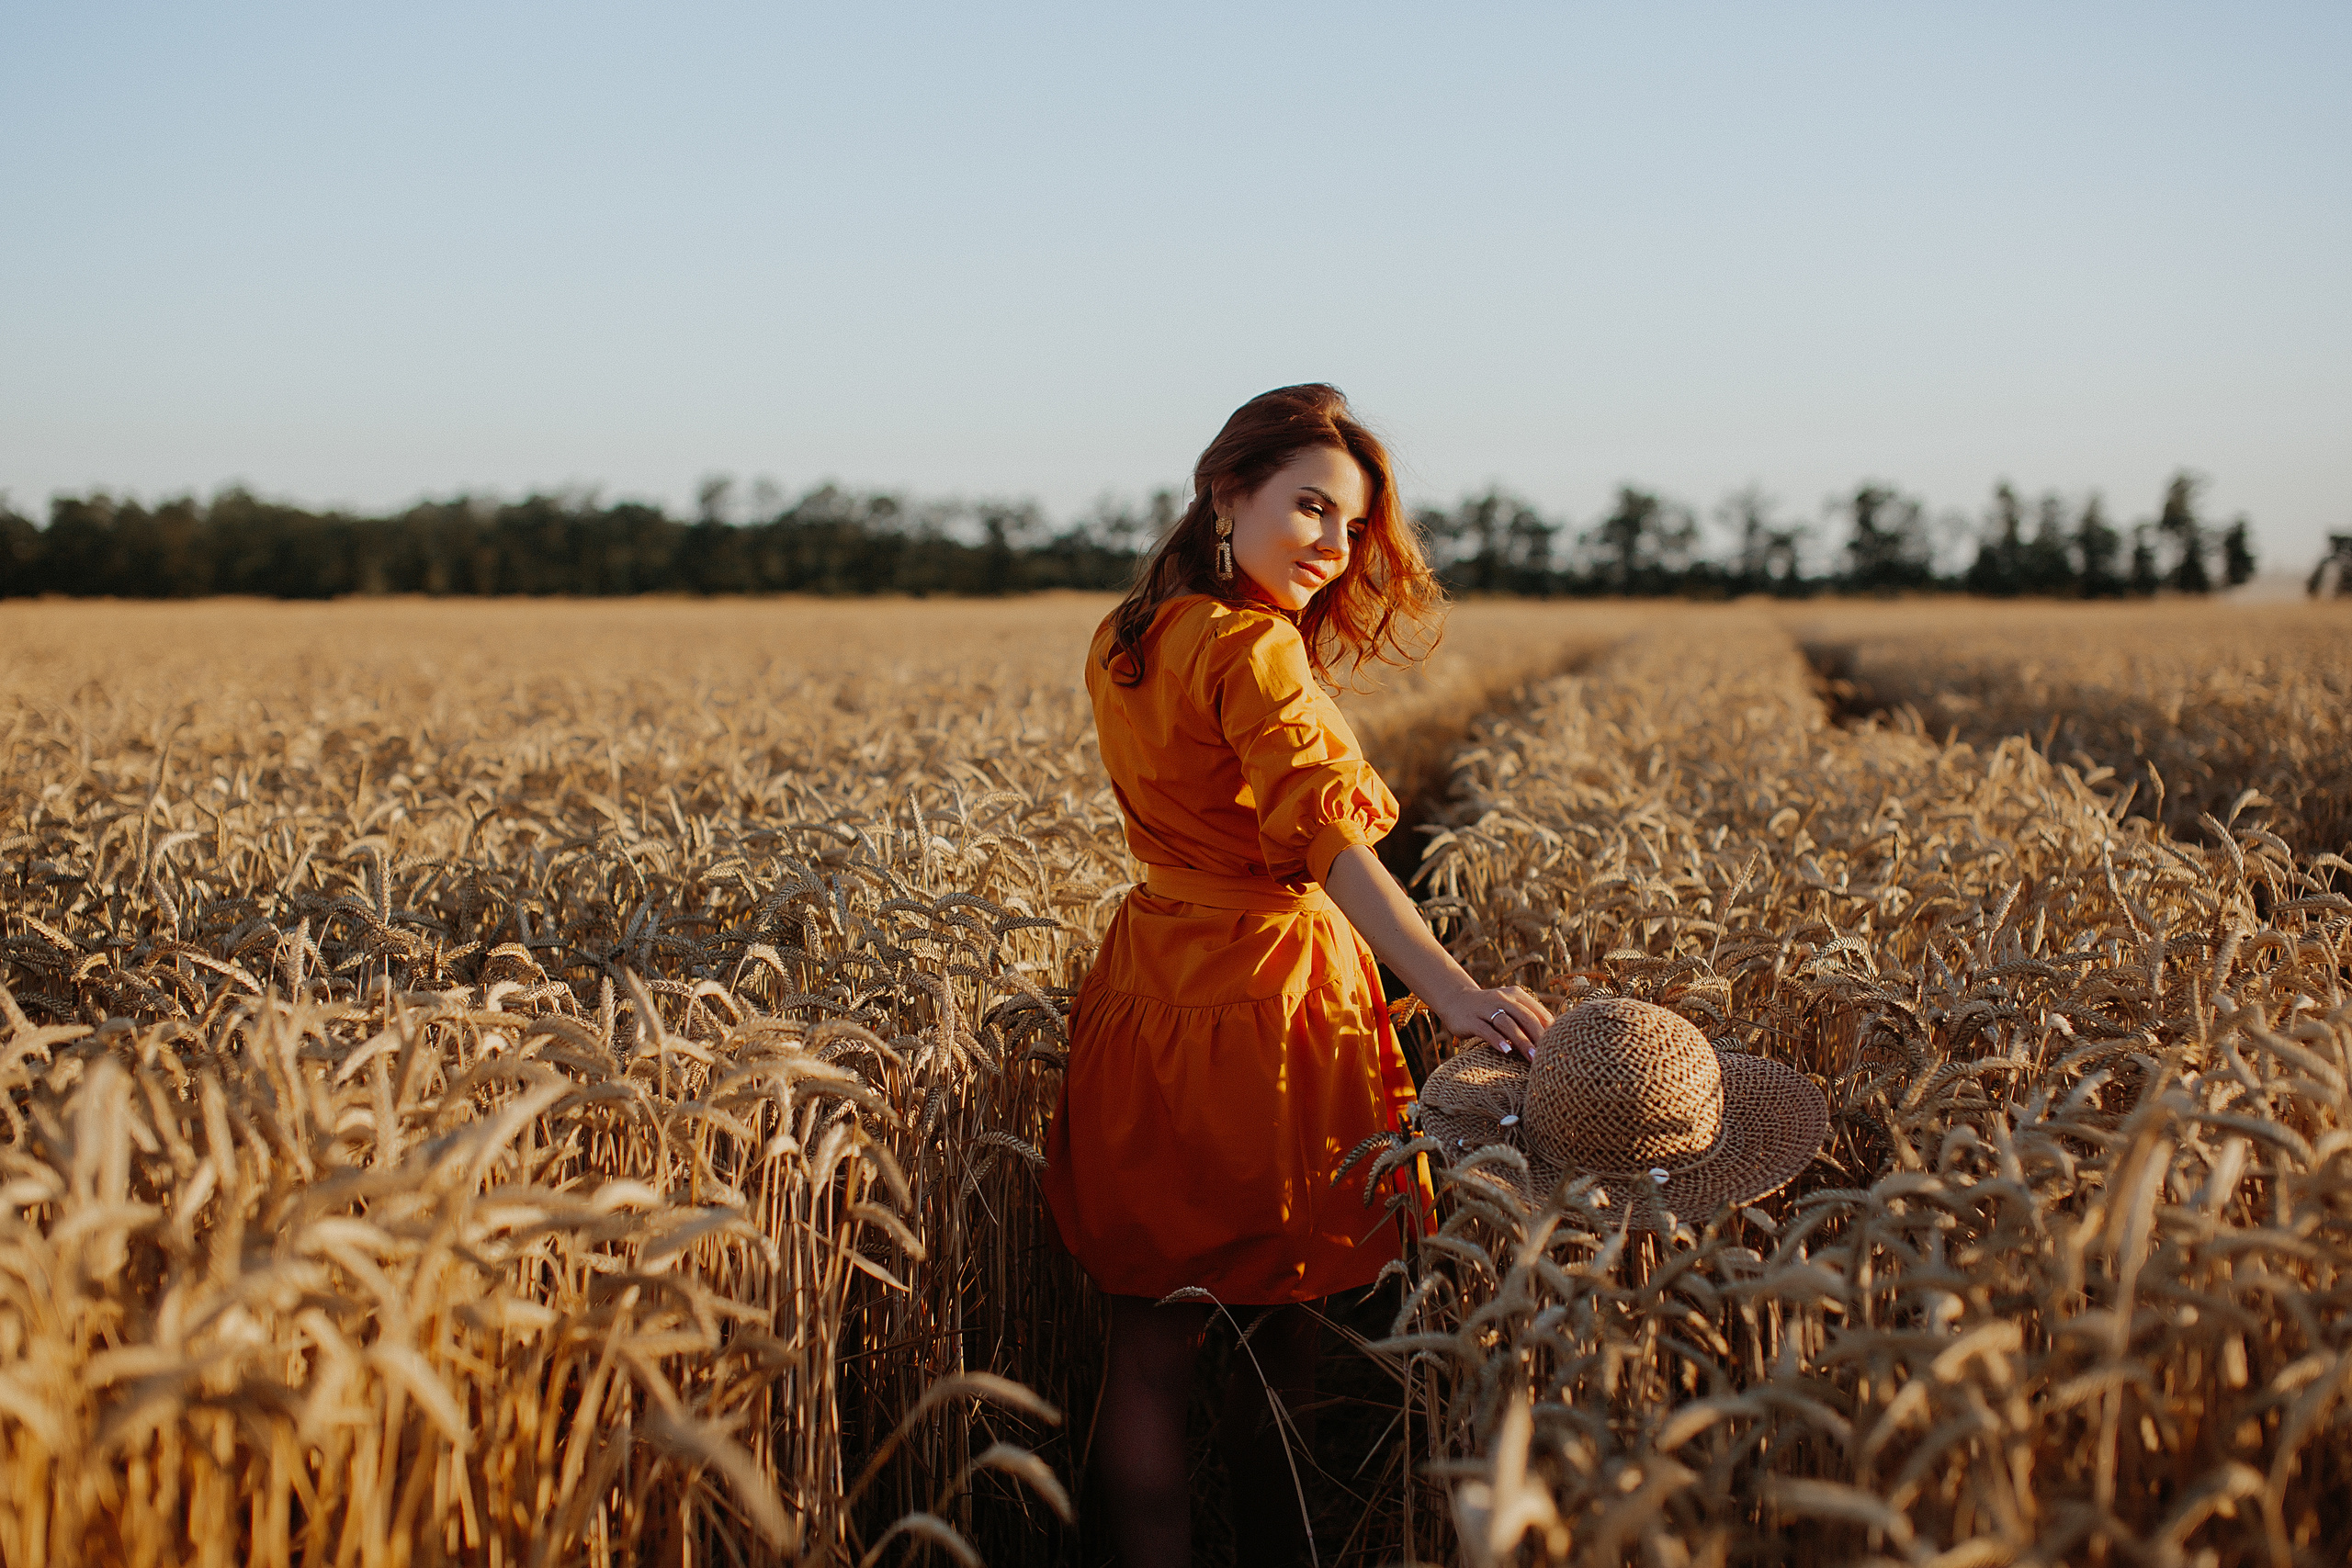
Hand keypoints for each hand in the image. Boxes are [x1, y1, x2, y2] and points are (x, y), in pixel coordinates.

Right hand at [1432, 984, 1550, 1057]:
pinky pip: (1486, 1030)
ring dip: (1521, 1041)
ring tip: (1532, 1057)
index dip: (1549, 1030)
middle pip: (1525, 1017)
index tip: (1558, 1047)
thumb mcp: (1510, 1008)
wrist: (1455, 1000)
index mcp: (1516, 995)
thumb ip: (1528, 1018)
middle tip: (1548, 1055)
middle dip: (1538, 1037)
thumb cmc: (1490, 1010)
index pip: (1537, 1012)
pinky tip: (1506, 1051)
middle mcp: (1502, 998)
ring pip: (1507, 1024)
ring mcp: (1485, 1008)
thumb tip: (1554, 1037)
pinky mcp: (1471, 1019)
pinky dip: (1497, 1040)